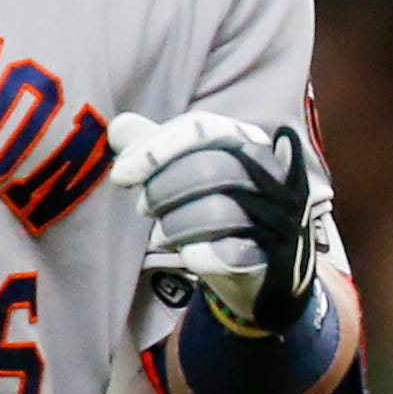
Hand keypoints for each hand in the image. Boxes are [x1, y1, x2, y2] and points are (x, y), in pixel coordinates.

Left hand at [106, 111, 327, 333]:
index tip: (120, 174)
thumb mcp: (184, 170)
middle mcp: (268, 173)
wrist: (258, 267)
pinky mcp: (270, 257)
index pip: (200, 130)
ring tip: (162, 235)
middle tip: (144, 208)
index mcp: (248, 141)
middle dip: (162, 190)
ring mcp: (274, 216)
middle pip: (209, 168)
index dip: (155, 149)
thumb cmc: (216, 207)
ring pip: (218, 212)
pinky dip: (201, 255)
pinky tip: (188, 256)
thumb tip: (118, 126)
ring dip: (175, 226)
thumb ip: (153, 148)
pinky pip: (233, 254)